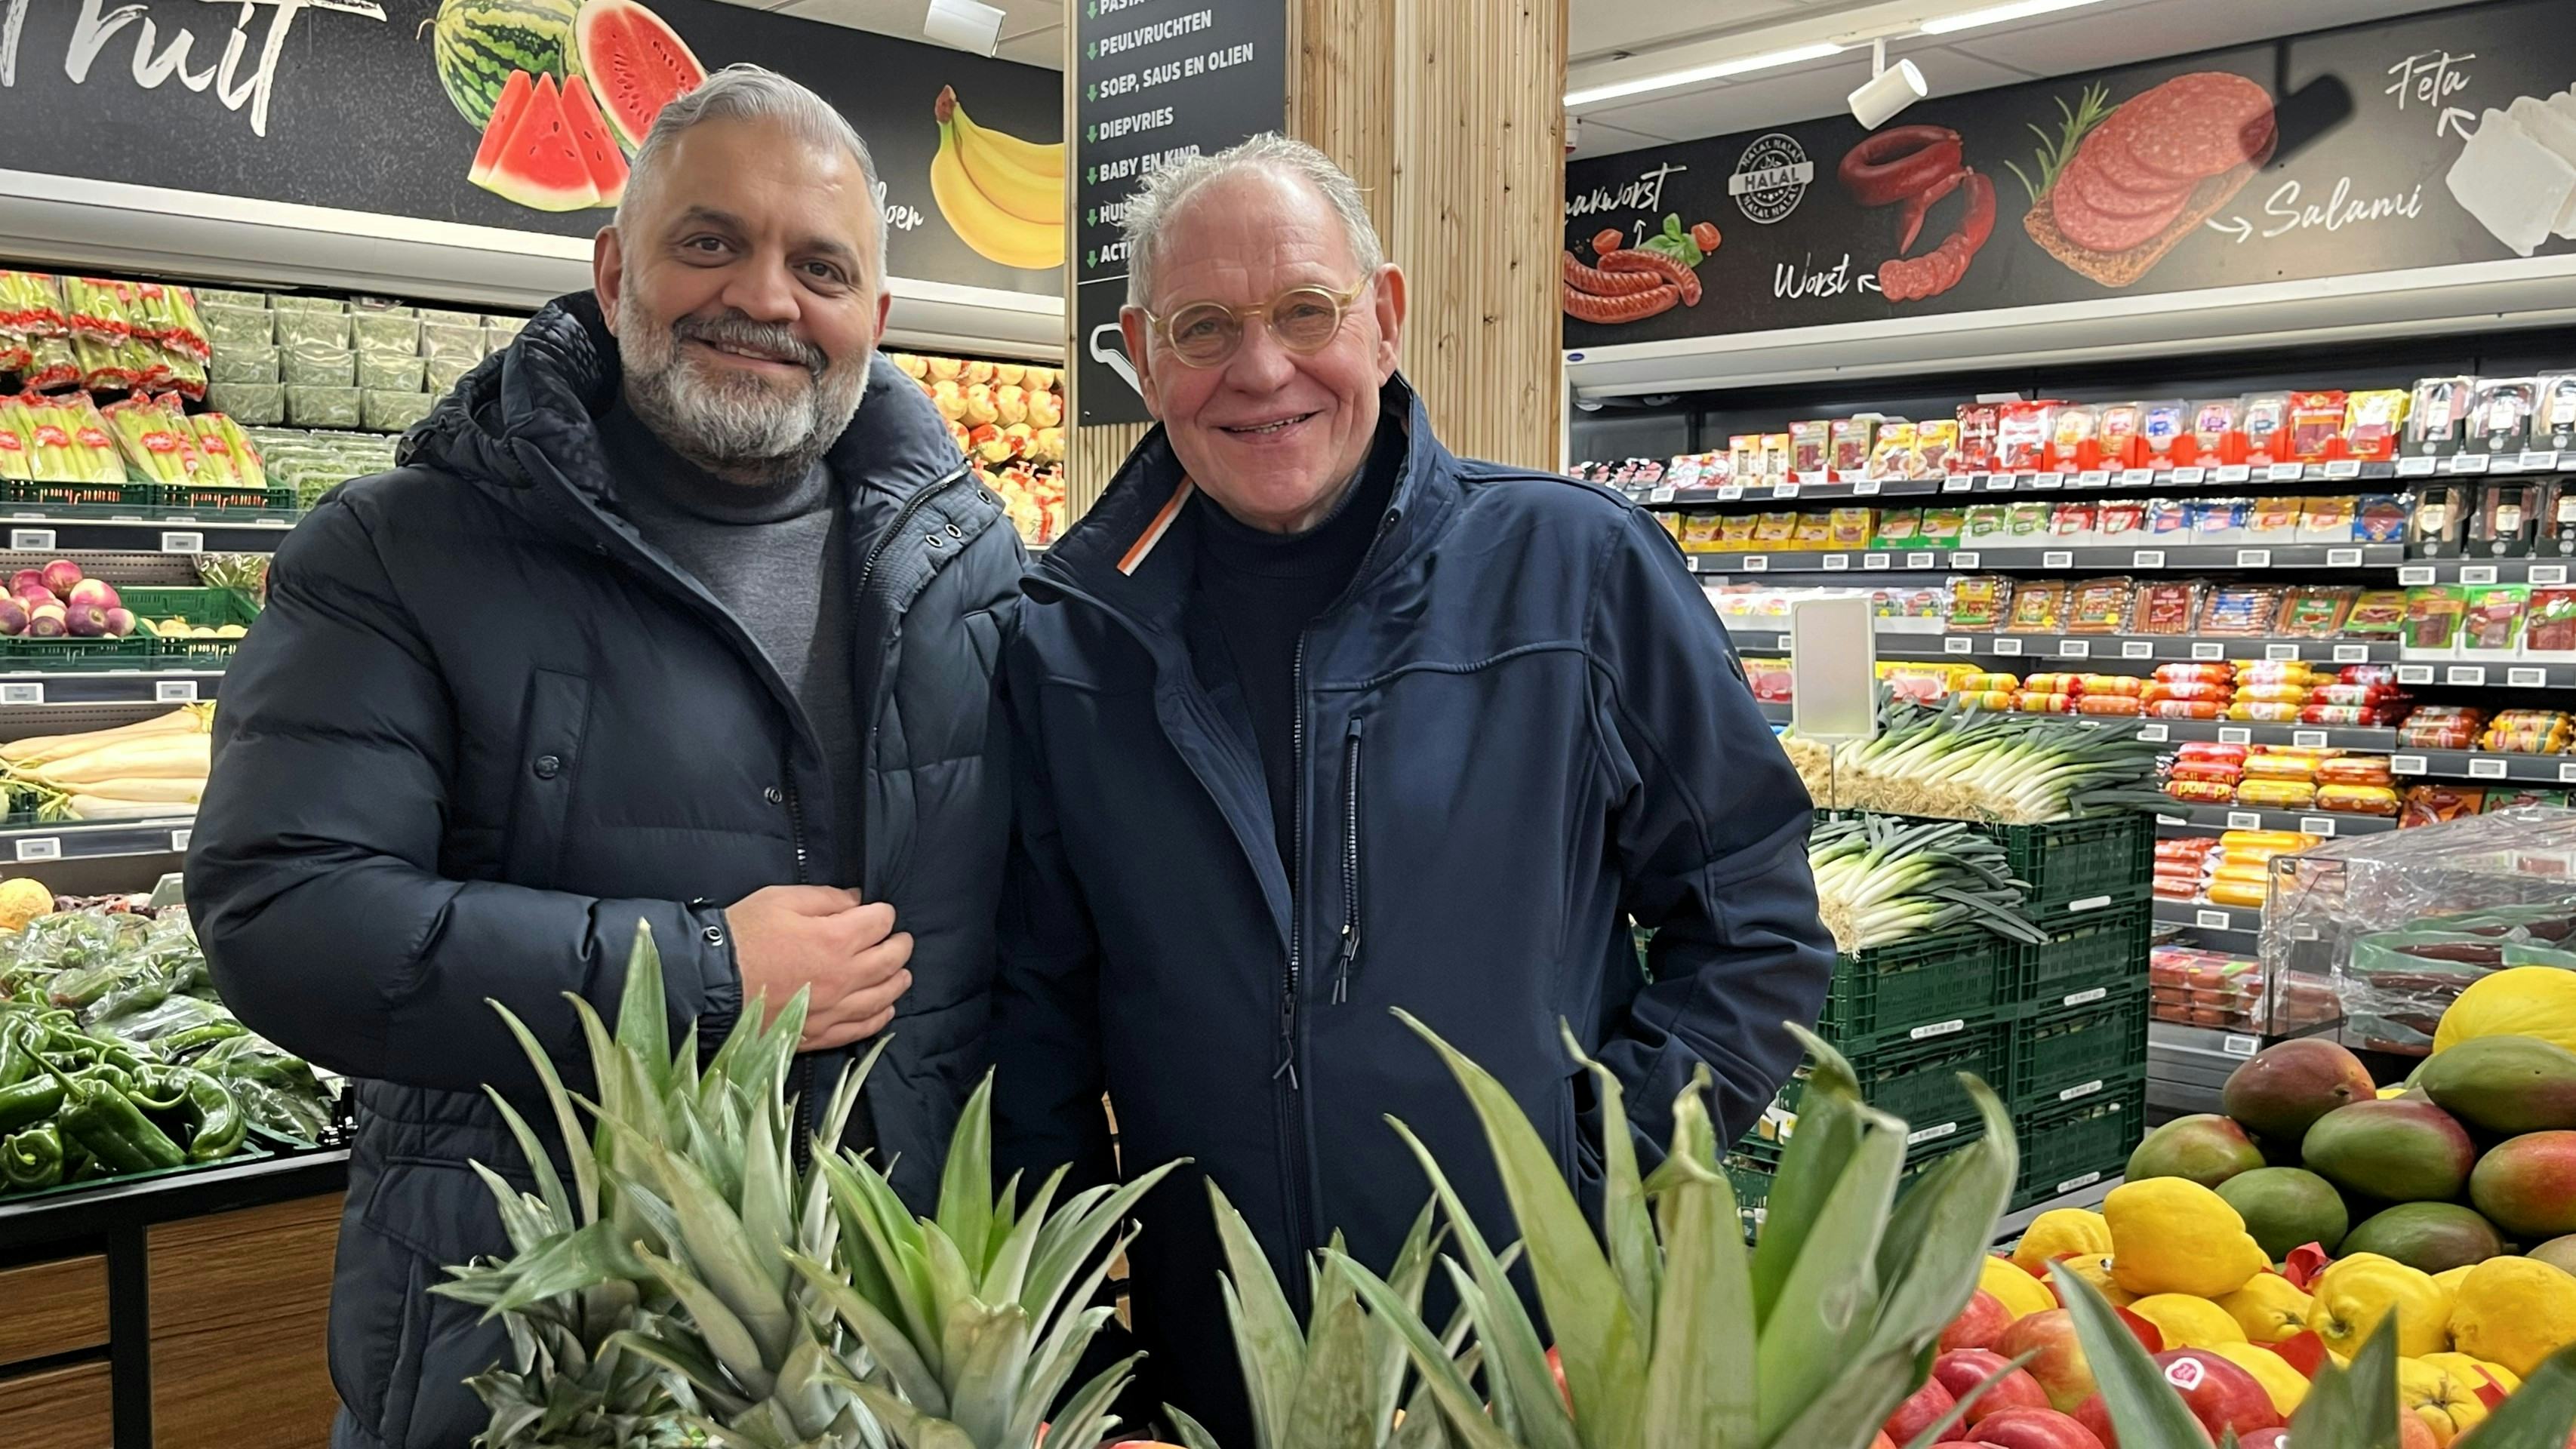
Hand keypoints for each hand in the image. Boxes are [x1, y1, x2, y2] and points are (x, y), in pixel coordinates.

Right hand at [725, 885, 914, 1050]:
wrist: (710, 983)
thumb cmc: (742, 935)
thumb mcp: (781, 899)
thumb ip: (825, 898)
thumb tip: (856, 900)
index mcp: (836, 939)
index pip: (880, 922)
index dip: (882, 913)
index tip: (876, 912)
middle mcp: (843, 976)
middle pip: (891, 960)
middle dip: (900, 945)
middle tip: (900, 940)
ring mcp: (834, 1009)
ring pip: (883, 996)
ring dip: (898, 980)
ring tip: (901, 972)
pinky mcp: (819, 1033)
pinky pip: (861, 1028)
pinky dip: (879, 1016)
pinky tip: (884, 1008)